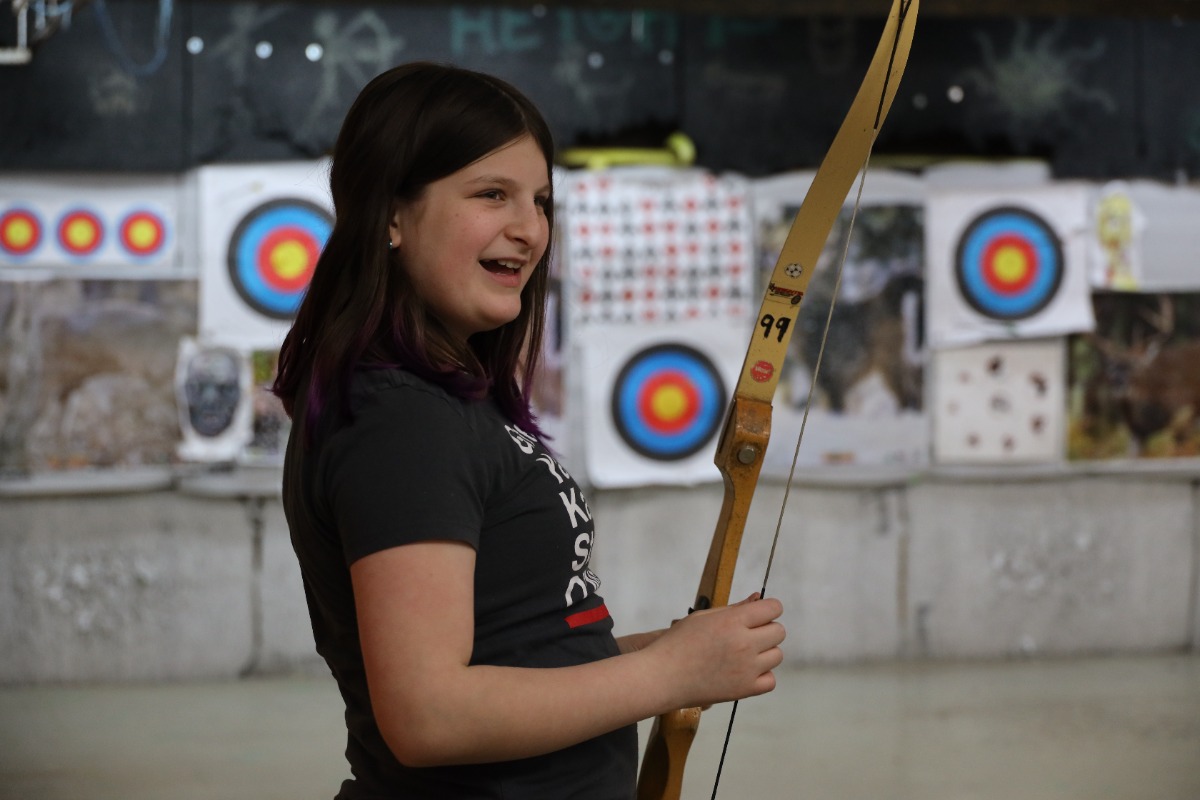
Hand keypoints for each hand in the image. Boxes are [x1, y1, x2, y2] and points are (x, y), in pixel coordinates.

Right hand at [645, 593, 784, 710]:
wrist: (663, 677)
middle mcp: (744, 643)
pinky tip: (744, 672)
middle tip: (746, 635)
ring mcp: (747, 668)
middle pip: (779, 631)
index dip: (767, 610)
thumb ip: (735, 608)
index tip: (757, 616)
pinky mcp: (745, 690)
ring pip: (777, 655)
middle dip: (766, 630)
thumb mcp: (704, 617)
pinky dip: (761, 676)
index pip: (773, 608)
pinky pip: (771, 680)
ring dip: (764, 653)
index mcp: (732, 621)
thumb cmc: (678, 644)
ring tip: (742, 655)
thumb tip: (758, 598)